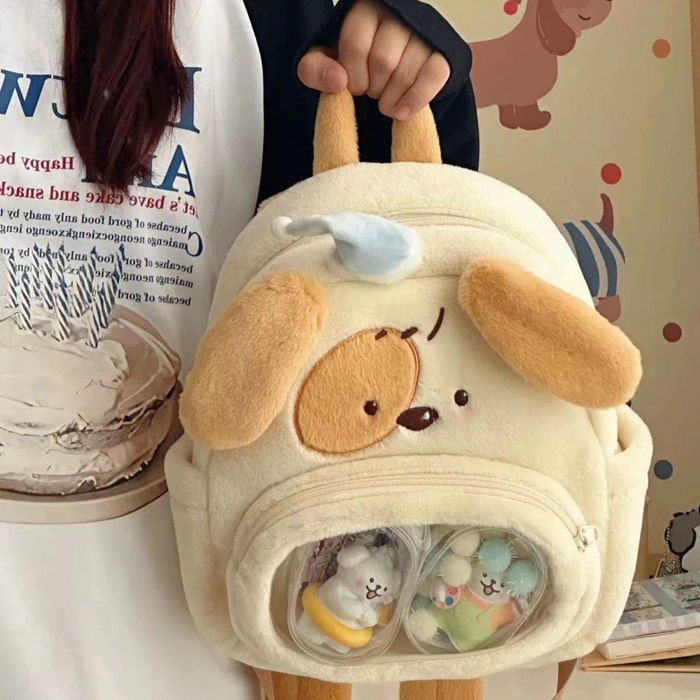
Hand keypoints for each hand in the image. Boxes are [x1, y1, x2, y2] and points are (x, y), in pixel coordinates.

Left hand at [298, 0, 449, 119]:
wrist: (386, 73)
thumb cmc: (354, 65)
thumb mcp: (325, 65)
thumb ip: (314, 70)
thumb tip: (337, 81)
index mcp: (365, 10)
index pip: (356, 45)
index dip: (352, 76)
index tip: (353, 86)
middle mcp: (397, 15)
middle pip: (382, 61)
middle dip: (373, 88)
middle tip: (372, 92)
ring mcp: (423, 34)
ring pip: (406, 72)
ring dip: (391, 100)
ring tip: (385, 103)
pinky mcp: (443, 54)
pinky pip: (433, 78)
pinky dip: (415, 100)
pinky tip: (403, 112)